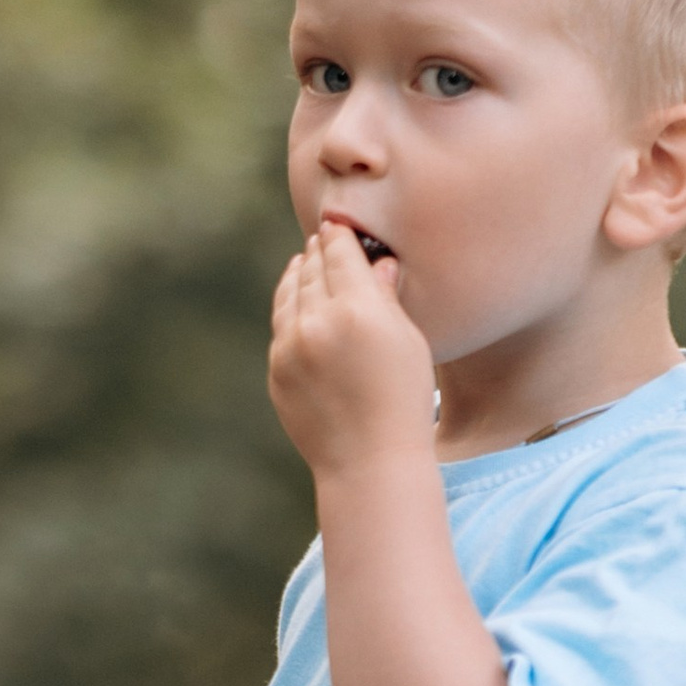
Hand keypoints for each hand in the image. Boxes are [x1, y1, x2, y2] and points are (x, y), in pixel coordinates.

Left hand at [269, 217, 438, 479]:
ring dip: (296, 276)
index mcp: (356, 309)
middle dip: (316, 253)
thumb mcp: (408, 343)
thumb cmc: (403, 401)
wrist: (369, 461)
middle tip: (320, 239)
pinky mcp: (277, 372)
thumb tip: (376, 264)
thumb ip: (386, 298)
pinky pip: (280, 329)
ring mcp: (290, 349)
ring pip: (289, 297)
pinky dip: (288, 310)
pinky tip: (296, 305)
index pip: (340, 255)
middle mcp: (316, 323)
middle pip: (310, 271)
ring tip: (303, 264)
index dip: (338, 236)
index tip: (337, 225)